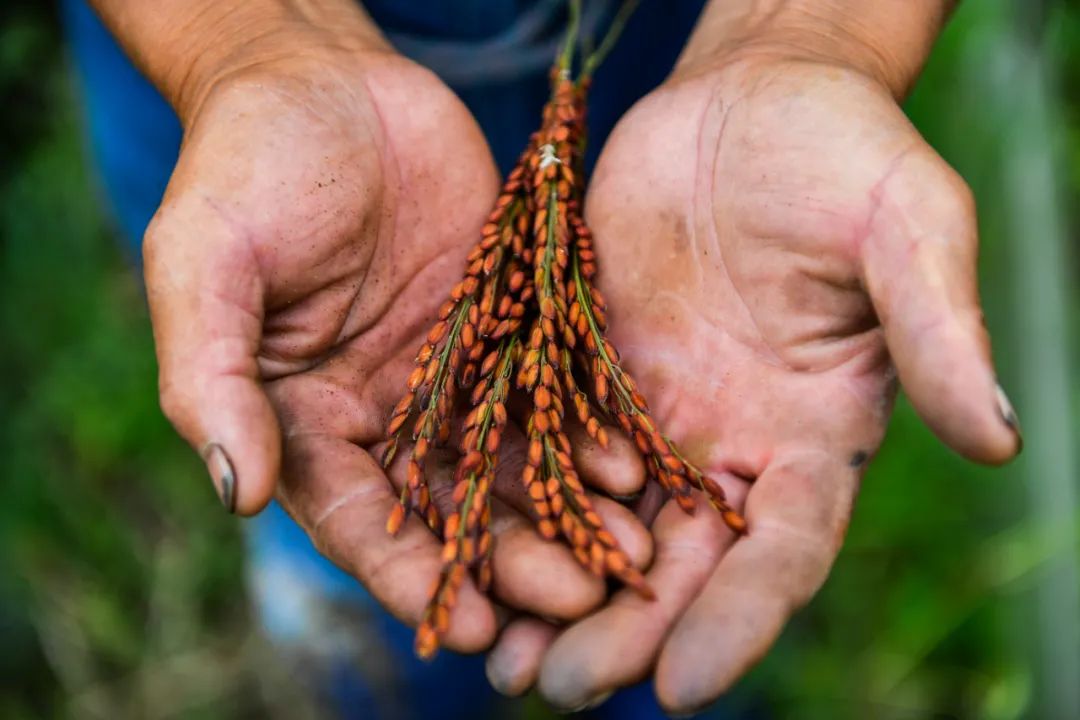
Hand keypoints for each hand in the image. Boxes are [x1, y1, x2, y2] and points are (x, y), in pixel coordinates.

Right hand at [142, 27, 652, 650]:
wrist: (326, 81)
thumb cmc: (246, 165)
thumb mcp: (207, 264)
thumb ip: (212, 376)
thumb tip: (233, 492)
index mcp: (303, 417)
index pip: (359, 520)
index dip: (414, 577)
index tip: (481, 627)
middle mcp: (383, 412)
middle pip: (452, 506)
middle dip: (517, 557)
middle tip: (585, 597)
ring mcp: (450, 370)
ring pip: (511, 460)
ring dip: (568, 511)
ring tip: (631, 549)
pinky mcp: (502, 323)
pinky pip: (548, 389)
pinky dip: (586, 431)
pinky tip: (630, 464)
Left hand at [486, 19, 1020, 712]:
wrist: (752, 95)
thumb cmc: (845, 153)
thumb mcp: (906, 228)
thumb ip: (935, 333)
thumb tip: (999, 441)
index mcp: (812, 433)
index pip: (783, 549)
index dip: (740, 618)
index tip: (684, 684)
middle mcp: (729, 440)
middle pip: (682, 560)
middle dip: (626, 628)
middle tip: (565, 687)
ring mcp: (653, 408)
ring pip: (605, 520)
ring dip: (557, 589)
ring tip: (506, 661)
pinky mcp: (589, 363)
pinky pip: (545, 442)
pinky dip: (513, 499)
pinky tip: (465, 544)